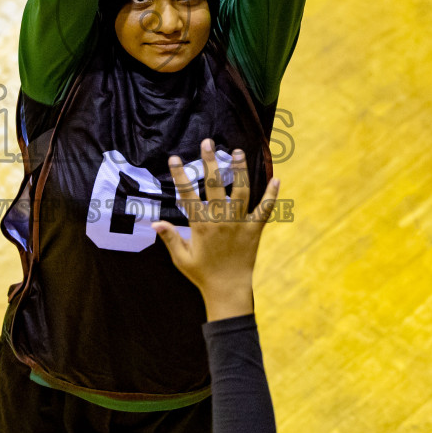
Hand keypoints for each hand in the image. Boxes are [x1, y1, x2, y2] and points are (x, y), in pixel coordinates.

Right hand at [153, 138, 280, 320]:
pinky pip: (265, 210)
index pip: (188, 195)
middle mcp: (220, 220)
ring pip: (240, 191)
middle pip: (214, 185)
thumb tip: (155, 222)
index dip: (180, 175)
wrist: (228, 289)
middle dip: (210, 161)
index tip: (175, 158)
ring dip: (239, 170)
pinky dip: (271, 195)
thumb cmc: (202, 274)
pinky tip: (276, 179)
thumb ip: (170, 237)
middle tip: (207, 142)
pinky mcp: (255, 229)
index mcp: (201, 225)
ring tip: (237, 152)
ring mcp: (239, 223)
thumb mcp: (181, 258)